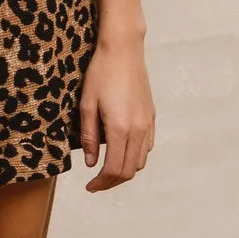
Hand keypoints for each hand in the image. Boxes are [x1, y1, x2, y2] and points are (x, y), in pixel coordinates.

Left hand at [79, 32, 155, 191]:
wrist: (123, 50)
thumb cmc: (101, 73)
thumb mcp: (87, 104)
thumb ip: (88, 136)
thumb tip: (91, 163)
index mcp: (120, 128)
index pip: (113, 169)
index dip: (101, 183)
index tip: (90, 187)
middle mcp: (138, 130)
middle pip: (129, 170)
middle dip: (112, 181)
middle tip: (96, 183)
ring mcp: (147, 123)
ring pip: (140, 161)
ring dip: (124, 170)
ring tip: (107, 168)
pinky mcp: (151, 116)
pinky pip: (147, 146)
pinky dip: (135, 156)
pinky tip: (121, 150)